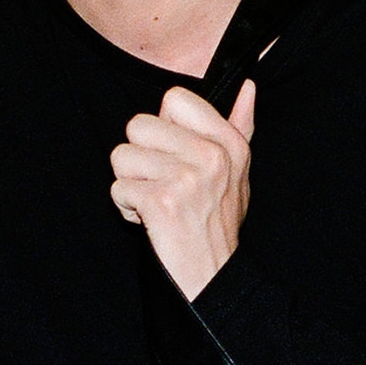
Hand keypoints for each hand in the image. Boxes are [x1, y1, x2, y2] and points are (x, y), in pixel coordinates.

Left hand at [110, 79, 254, 299]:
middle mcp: (211, 156)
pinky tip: (151, 221)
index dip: (163, 128)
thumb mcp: (237, 173)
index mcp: (228, 143)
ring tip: (156, 204)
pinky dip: (127, 209)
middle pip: (138, 125)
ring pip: (122, 156)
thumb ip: (239, 126)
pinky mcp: (162, 202)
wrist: (213, 278)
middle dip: (140, 158)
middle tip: (162, 185)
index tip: (175, 155)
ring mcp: (187, 178)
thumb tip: (247, 86)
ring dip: (130, 185)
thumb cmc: (218, 225)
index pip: (174, 99)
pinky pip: (118, 188)